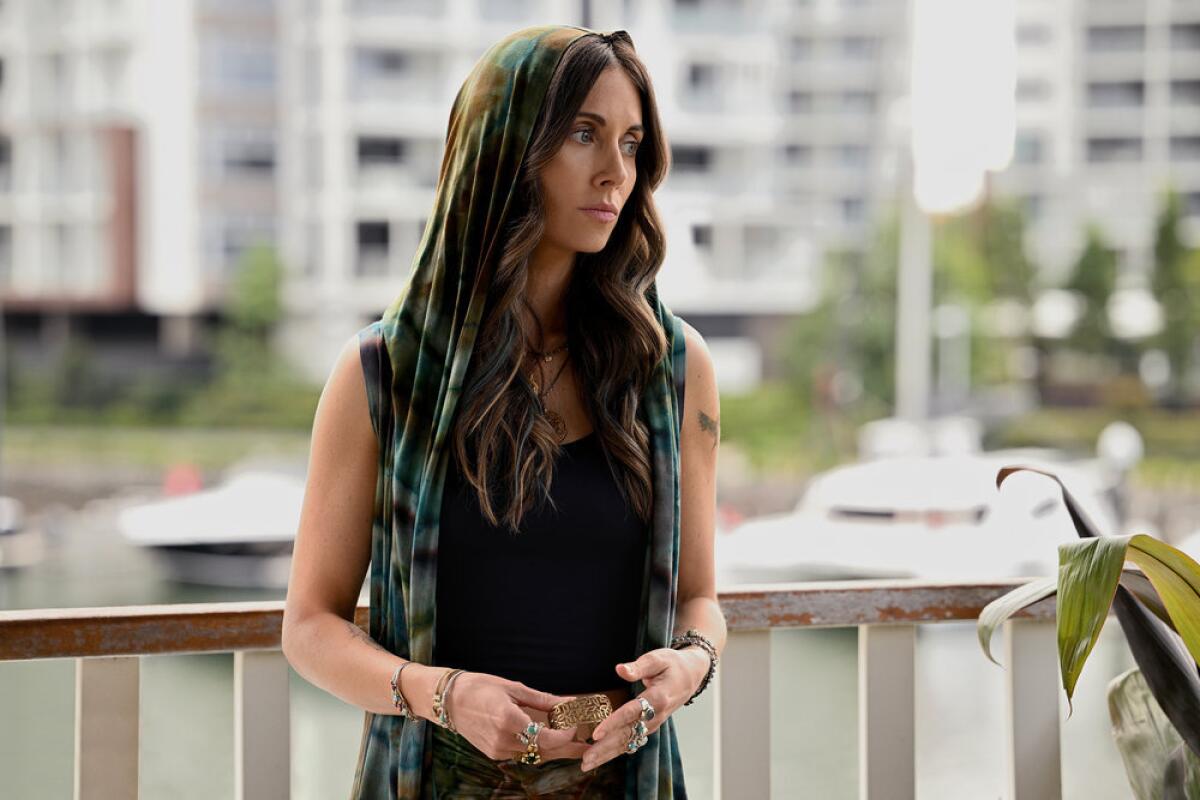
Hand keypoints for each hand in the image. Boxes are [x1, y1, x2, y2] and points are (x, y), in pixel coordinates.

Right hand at [444, 672, 587, 761]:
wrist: (448, 701)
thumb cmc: (480, 687)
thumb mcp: (514, 688)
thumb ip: (543, 700)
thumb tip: (568, 703)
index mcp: (509, 720)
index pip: (546, 738)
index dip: (565, 735)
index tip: (575, 724)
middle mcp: (503, 740)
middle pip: (544, 751)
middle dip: (567, 749)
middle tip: (587, 747)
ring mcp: (497, 750)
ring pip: (534, 755)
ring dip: (553, 749)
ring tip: (572, 743)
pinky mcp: (494, 753)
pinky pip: (522, 754)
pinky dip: (536, 748)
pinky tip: (548, 740)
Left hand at [580, 648, 706, 771]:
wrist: (691, 676)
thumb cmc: (672, 664)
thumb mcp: (658, 658)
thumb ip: (638, 666)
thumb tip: (620, 669)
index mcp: (657, 698)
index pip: (631, 713)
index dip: (613, 723)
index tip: (596, 734)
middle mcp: (656, 716)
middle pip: (627, 735)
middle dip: (605, 749)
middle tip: (585, 761)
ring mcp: (653, 724)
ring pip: (628, 743)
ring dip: (607, 755)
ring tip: (587, 764)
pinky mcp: (650, 727)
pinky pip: (632, 742)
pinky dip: (615, 751)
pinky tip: (601, 758)